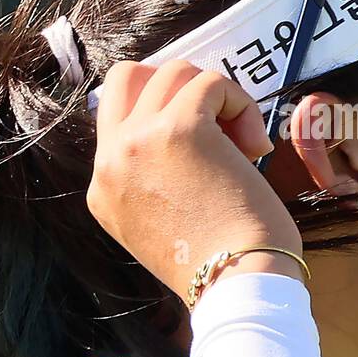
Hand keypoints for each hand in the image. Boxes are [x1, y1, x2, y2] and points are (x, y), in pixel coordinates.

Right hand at [86, 60, 304, 306]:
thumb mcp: (160, 224)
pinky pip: (212, 83)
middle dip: (176, 88)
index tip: (204, 152)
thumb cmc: (218, 263)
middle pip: (127, 77)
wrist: (235, 285)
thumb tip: (195, 135)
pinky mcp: (180, 127)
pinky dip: (241, 104)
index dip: (165, 118)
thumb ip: (156, 181)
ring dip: (218, 97)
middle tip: (214, 124)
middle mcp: (110, 160)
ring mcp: (139, 140)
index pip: (119, 119)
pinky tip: (256, 146)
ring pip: (174, 71)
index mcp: (102, 189)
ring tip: (243, 144)